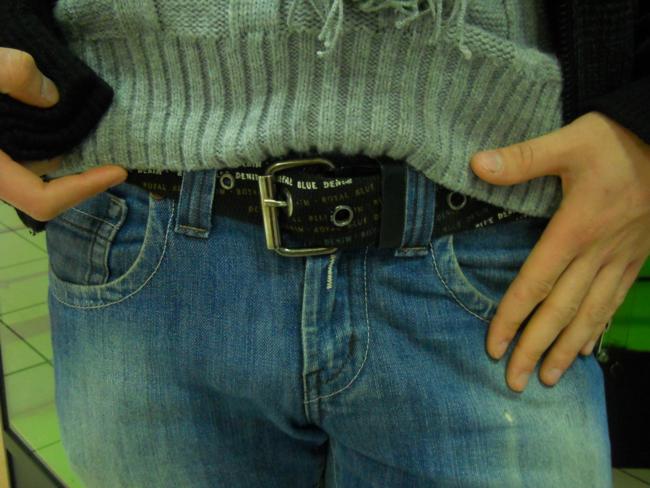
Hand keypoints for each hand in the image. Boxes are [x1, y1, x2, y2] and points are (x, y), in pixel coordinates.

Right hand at [0, 47, 126, 220]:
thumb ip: (6, 74)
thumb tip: (51, 95)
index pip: (43, 200)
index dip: (85, 189)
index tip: (119, 170)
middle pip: (46, 188)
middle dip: (81, 175)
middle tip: (115, 152)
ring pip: (36, 171)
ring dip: (65, 156)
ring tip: (94, 132)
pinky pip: (25, 154)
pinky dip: (47, 141)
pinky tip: (59, 117)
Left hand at [470, 111, 649, 392]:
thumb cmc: (618, 141)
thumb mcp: (569, 142)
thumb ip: (523, 158)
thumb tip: (475, 164)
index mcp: (574, 229)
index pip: (534, 283)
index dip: (512, 317)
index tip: (494, 347)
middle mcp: (597, 253)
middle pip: (560, 309)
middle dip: (535, 348)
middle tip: (515, 381)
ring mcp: (620, 258)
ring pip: (590, 313)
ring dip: (567, 347)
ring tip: (550, 377)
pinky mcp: (637, 257)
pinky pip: (616, 300)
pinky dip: (599, 326)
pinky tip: (587, 346)